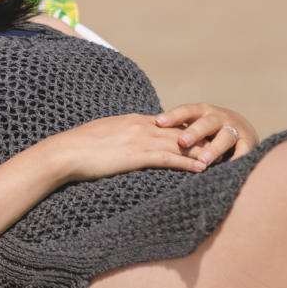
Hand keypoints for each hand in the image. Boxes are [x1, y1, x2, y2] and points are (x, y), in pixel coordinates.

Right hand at [49, 113, 209, 183]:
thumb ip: (121, 134)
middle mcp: (141, 125)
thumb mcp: (105, 133)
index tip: (203, 133)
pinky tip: (201, 168)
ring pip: (178, 143)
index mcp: (133, 119)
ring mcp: (140, 139)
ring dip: (200, 151)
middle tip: (221, 142)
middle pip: (178, 130)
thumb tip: (127, 140)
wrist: (65, 152)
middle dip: (200, 137)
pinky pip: (168, 159)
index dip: (187, 128)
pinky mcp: (136, 155)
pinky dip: (187, 163)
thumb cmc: (79, 147)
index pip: (167, 122)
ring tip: (219, 157)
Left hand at [155, 103, 258, 165]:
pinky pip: (243, 151)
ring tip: (203, 160)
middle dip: (194, 131)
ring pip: (225, 137)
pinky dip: (237, 158)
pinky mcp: (248, 142)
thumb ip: (176, 128)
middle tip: (182, 141)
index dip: (173, 116)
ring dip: (214, 148)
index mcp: (202, 111)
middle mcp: (218, 117)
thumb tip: (144, 131)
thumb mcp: (194, 123)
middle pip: (206, 122)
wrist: (243, 127)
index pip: (186, 111)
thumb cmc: (208, 128)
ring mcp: (234, 129)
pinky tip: (229, 168)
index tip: (158, 122)